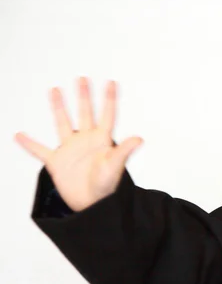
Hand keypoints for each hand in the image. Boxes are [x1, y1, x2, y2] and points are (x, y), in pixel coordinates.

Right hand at [15, 77, 142, 211]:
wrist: (92, 205)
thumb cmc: (106, 186)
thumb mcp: (115, 166)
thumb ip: (124, 151)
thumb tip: (140, 138)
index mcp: (102, 140)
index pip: (107, 115)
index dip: (109, 99)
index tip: (111, 82)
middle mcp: (86, 140)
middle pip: (85, 113)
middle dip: (84, 96)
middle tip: (82, 78)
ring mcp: (70, 149)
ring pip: (63, 123)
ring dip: (58, 107)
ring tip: (54, 89)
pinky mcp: (57, 162)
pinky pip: (40, 150)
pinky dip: (29, 144)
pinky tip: (19, 135)